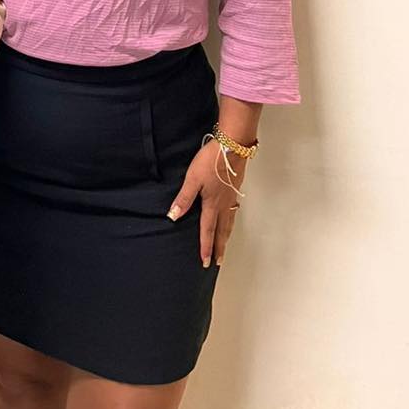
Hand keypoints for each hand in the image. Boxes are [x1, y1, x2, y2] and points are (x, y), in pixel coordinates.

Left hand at [167, 140, 247, 267]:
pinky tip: (230, 218)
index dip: (206, 247)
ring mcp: (231, 198)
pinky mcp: (235, 189)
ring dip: (226, 237)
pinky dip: (231, 222)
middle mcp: (223, 205)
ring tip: (225, 245)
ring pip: (229, 222)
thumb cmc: (211, 161)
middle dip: (219, 248)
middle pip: (221, 231)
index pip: (207, 231)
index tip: (206, 262)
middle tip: (218, 262)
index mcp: (212, 204)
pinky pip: (233, 212)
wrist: (233, 146)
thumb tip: (173, 217)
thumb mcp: (192, 179)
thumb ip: (184, 198)